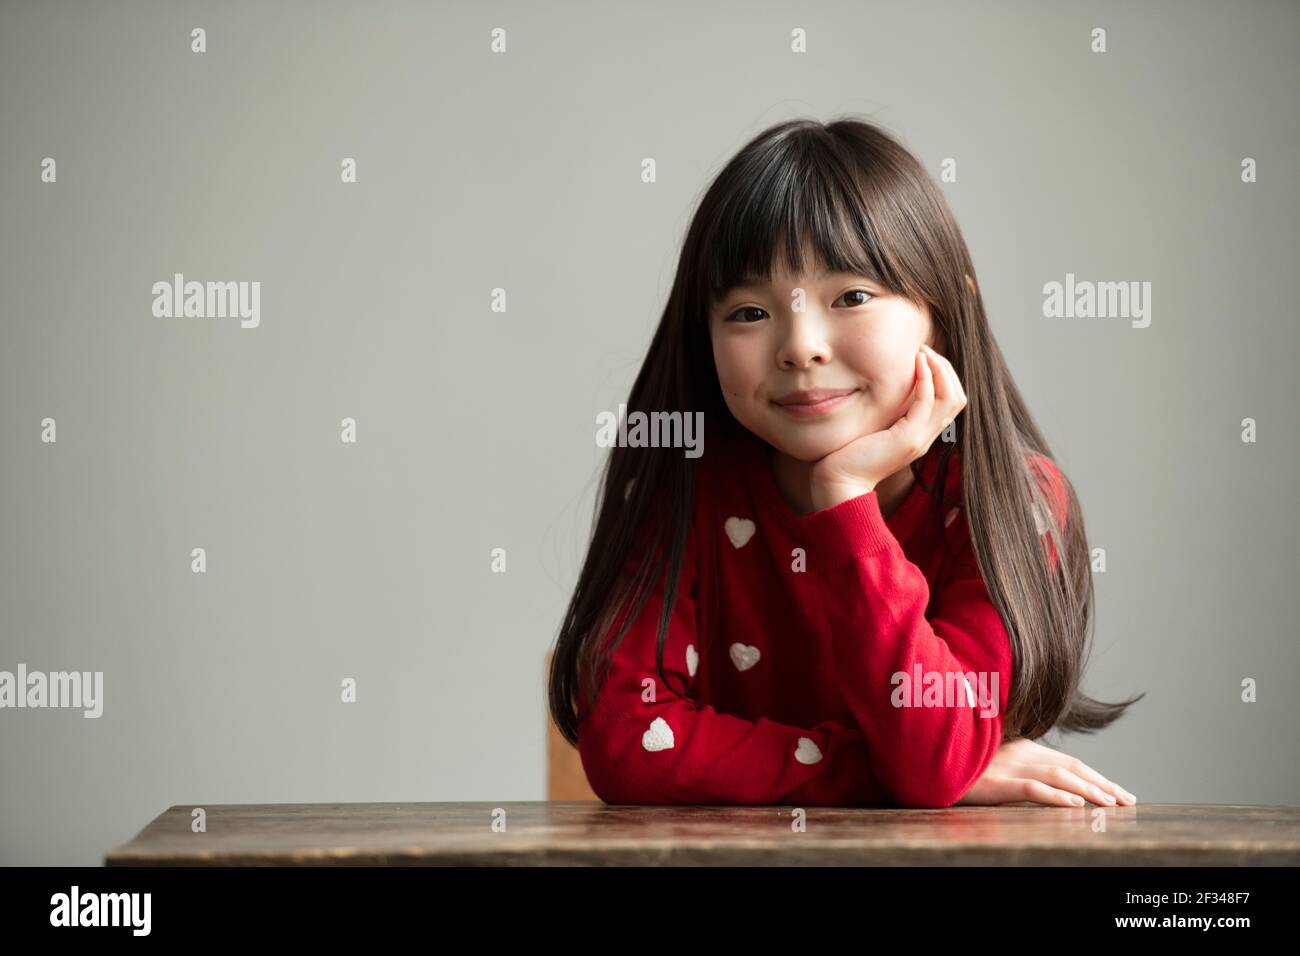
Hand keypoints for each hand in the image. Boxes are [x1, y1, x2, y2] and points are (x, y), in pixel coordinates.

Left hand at [810, 344, 966, 510]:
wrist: (840, 481)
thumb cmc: (850, 453)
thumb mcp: (877, 425)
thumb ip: (890, 410)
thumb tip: (891, 386)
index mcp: (922, 433)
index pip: (951, 400)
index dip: (944, 375)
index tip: (925, 356)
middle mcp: (926, 437)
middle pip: (957, 397)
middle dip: (946, 368)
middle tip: (926, 348)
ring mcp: (920, 439)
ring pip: (951, 398)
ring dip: (940, 369)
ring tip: (924, 351)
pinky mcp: (908, 439)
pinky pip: (926, 402)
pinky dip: (926, 379)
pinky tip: (917, 363)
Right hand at [955, 737, 1136, 806]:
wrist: (924, 757)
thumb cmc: (956, 762)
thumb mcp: (990, 760)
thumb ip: (1015, 764)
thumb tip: (1045, 784)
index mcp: (1021, 745)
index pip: (1068, 762)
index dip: (1095, 776)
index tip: (1118, 791)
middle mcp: (1019, 752)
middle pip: (1071, 767)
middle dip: (1102, 784)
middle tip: (1127, 800)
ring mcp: (1007, 766)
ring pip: (1058, 776)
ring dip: (1089, 790)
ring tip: (1111, 804)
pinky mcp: (994, 782)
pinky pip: (1032, 788)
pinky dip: (1057, 796)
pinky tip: (1076, 805)